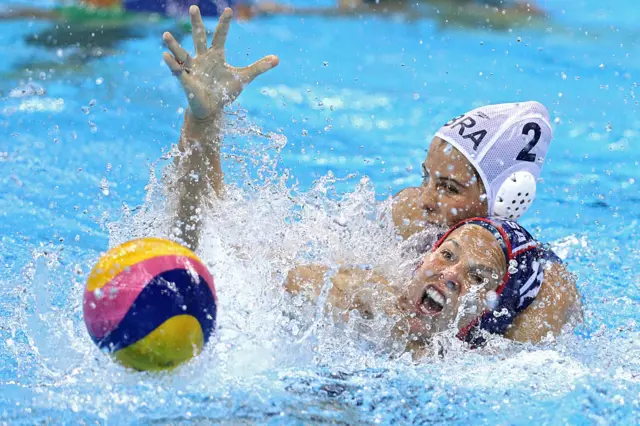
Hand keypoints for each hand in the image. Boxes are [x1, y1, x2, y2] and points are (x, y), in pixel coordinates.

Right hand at [162, 6, 278, 119]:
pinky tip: (165, 56)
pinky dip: (171, 64)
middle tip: (194, 7)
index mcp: (216, 55)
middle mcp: (202, 58)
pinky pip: (176, 71)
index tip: (229, 10)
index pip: (220, 36)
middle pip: (198, 37)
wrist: (212, 110)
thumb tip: (277, 59)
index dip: (224, 24)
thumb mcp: (243, 78)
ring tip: (166, 34)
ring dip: (173, 45)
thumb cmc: (224, 92)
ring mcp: (192, 69)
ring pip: (181, 53)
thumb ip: (258, 67)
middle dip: (196, 23)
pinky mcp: (186, 81)